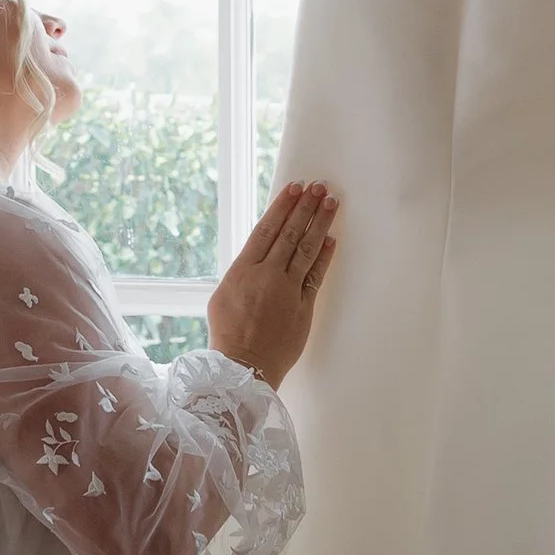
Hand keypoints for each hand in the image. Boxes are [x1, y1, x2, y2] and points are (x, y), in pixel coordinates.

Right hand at [208, 183, 338, 389]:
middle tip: (319, 187)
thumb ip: (242, 273)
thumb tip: (256, 257)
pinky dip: (324, 257)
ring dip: (319, 224)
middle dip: (305, 208)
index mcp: (242, 271)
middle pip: (289, 234)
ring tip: (330, 203)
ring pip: (306, 250)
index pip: (266, 230)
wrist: (243, 367)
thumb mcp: (223, 297)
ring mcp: (287, 291)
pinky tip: (332, 240)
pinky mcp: (303, 308)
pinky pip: (316, 277)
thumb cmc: (228, 335)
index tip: (294, 188)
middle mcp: (266, 276)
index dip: (282, 207)